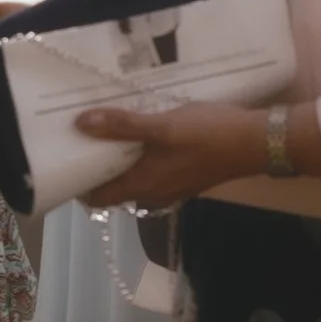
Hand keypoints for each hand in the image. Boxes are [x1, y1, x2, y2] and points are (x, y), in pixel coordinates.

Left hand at [74, 102, 266, 208]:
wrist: (258, 142)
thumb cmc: (208, 136)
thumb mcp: (163, 126)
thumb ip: (122, 126)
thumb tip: (80, 124)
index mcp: (144, 185)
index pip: (98, 198)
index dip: (78, 183)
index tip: (62, 159)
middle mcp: (155, 192)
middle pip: (114, 186)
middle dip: (96, 165)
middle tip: (78, 137)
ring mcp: (172, 185)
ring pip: (134, 176)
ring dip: (119, 158)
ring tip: (104, 129)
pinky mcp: (186, 174)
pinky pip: (152, 169)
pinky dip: (140, 155)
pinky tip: (139, 130)